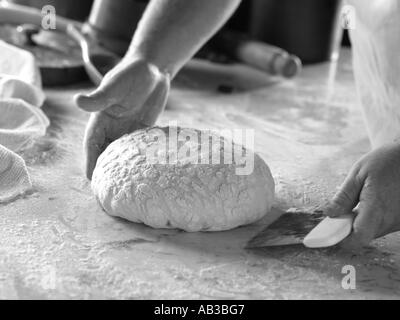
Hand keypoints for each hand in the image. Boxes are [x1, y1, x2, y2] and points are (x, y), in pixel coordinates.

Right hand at [75, 58, 169, 178]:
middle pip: (105, 151)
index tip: (91, 179)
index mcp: (101, 118)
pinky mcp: (143, 129)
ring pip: (121, 152)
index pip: (92, 144)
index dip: (90, 160)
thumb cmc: (131, 73)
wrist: (154, 69)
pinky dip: (138, 158)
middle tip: (108, 188)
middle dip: (105, 168)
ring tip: (124, 184)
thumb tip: (77, 101)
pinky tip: (143, 171)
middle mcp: (113, 126)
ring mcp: (128, 129)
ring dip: (121, 166)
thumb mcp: (114, 85)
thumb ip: (99, 97)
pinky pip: (138, 148)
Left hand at [324, 143, 399, 248]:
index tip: (330, 232)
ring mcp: (399, 222)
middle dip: (349, 227)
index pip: (359, 237)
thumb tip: (329, 214)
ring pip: (373, 232)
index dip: (342, 239)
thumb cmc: (385, 161)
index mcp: (378, 207)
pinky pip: (383, 226)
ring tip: (363, 201)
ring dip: (362, 222)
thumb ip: (343, 197)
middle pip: (364, 236)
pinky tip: (375, 203)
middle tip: (343, 211)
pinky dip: (374, 219)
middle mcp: (392, 219)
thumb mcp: (358, 174)